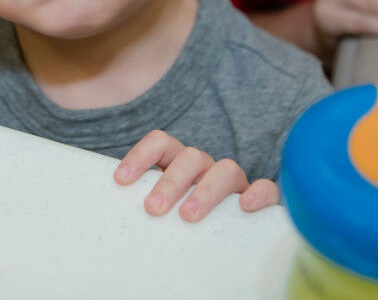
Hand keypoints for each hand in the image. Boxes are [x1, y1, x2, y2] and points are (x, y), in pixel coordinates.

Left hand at [113, 130, 278, 220]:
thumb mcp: (164, 209)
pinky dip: (259, 193)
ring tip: (188, 215)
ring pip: (225, 168)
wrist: (233, 235)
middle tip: (153, 209)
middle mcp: (206, 167)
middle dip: (169, 181)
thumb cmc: (187, 220)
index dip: (140, 156)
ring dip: (205, 190)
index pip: (160, 143)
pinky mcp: (263, 198)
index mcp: (179, 163)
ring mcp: (235, 180)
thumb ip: (148, 204)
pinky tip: (246, 206)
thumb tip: (109, 223)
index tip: (120, 181)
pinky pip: (268, 188)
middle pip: (190, 157)